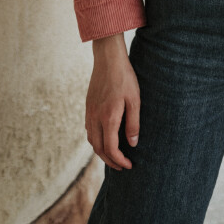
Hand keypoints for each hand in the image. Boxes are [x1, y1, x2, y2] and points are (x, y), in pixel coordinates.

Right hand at [86, 34, 140, 170]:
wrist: (108, 58)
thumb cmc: (124, 77)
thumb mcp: (135, 99)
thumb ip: (133, 123)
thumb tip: (132, 143)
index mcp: (108, 117)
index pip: (110, 148)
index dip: (119, 160)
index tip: (129, 165)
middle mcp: (95, 117)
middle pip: (98, 148)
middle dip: (110, 161)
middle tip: (122, 166)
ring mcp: (89, 112)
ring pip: (91, 140)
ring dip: (101, 152)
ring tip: (114, 155)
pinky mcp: (88, 106)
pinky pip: (89, 130)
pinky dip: (96, 140)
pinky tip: (105, 138)